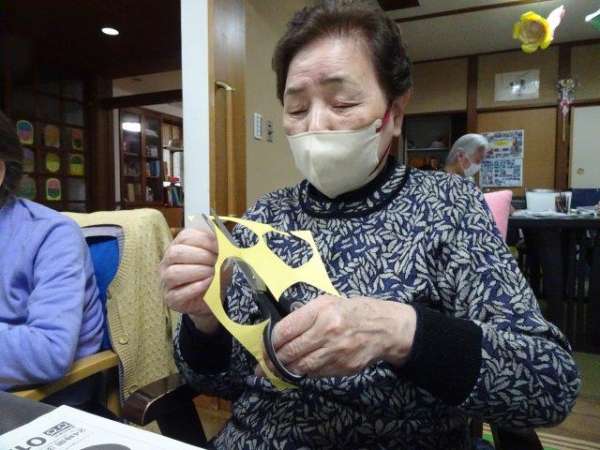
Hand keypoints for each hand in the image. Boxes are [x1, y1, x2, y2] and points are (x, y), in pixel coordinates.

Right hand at [160, 228, 223, 333]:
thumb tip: (226, 243)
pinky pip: (177, 294)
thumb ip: (216, 248)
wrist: (210, 299)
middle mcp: (167, 263)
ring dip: (197, 271)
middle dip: (200, 255)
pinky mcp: (170, 299)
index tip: (219, 246)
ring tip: (212, 273)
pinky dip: (194, 288)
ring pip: (173, 273)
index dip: (204, 240)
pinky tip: (207, 283)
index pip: (185, 237)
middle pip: (176, 253)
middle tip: (216, 261)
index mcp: (178, 247)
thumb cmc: (211, 274)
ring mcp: (166, 282)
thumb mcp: (214, 258)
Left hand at [256, 295, 416, 377]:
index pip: (285, 330)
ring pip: (301, 366)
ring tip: (274, 371)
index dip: (270, 341)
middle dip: (273, 360)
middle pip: (290, 351)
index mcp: (321, 311)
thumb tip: (279, 332)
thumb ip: (304, 315)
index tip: (263, 346)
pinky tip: (298, 370)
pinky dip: (305, 372)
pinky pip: (316, 373)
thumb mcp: (328, 302)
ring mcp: (336, 352)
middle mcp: (328, 331)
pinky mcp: (343, 367)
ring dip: (285, 370)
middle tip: (262, 365)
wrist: (385, 328)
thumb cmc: (353, 311)